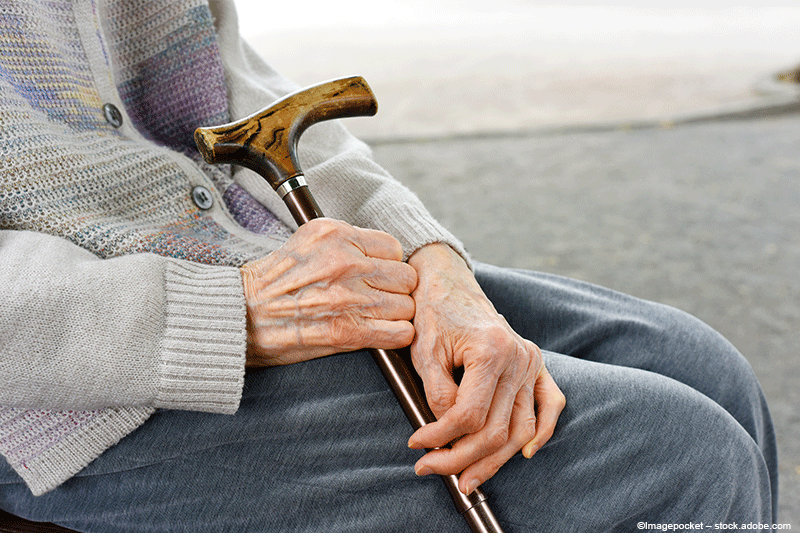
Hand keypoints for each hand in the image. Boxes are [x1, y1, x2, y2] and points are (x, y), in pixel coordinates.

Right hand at [241, 218, 416, 366]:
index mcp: (336, 234)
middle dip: (395, 290)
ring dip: (395, 315)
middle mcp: (345, 261)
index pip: (394, 247)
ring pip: (406, 305)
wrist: (240, 317)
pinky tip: (381, 334)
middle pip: (405, 277)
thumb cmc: (270, 284)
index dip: (388, 265)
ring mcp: (349, 297)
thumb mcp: (306, 244)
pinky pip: (400, 332)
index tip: (377, 275)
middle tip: (377, 298)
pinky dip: (396, 336)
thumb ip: (345, 243)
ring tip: (374, 317)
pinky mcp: (348, 331)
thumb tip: (381, 253)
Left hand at [406, 244, 564, 494]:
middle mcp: (518, 358)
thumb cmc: (433, 313)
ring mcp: (531, 362)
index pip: (468, 416)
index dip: (439, 438)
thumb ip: (437, 393)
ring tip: (467, 480)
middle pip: (496, 430)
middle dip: (460, 458)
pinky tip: (526, 453)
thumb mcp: (424, 350)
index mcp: (491, 351)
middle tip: (429, 469)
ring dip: (494, 461)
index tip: (415, 445)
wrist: (449, 284)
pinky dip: (542, 432)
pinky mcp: (536, 365)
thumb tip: (446, 431)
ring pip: (521, 429)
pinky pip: (551, 404)